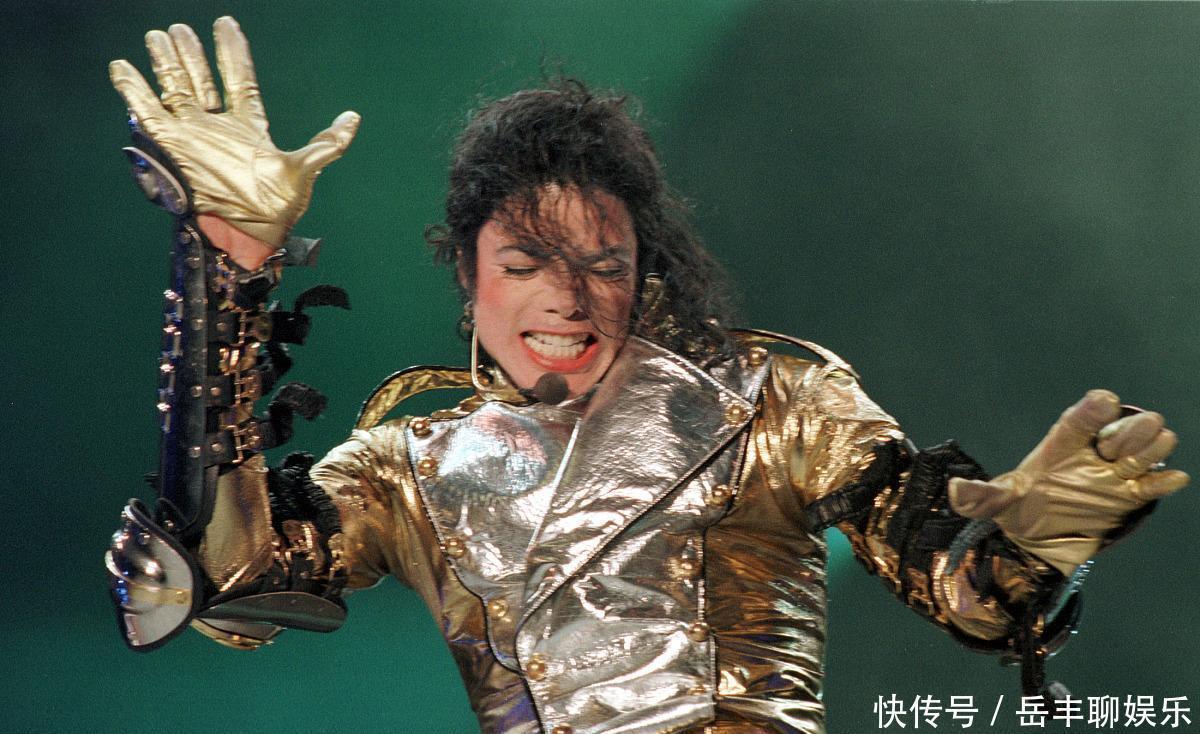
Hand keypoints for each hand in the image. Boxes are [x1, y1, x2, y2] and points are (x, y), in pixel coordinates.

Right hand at [109, 17, 360, 248]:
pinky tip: (122, 66)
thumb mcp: (306, 169)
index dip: (232, 51)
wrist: (247, 234)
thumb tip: (354, 117)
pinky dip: (133, 89)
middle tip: (180, 28)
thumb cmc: (277, 208)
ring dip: (166, 62)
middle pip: (201, 79)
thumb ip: (328, 143)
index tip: (225, 23)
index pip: (239, 78)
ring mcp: (193, 135)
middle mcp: (218, 126)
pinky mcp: (171, 147)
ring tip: (158, 36)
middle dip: (192, 53)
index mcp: (249, 126)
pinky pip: (147, 112)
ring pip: (175, 89)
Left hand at [949, 389, 1188, 574]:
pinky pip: (1155, 484)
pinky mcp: (1130, 497)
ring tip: (1141, 458)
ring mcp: (1115, 473)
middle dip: (1129, 431)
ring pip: (1146, 448)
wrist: (1038, 546)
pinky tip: (1170, 479)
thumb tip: (954, 491)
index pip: (1081, 418)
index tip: (1105, 400)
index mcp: (1061, 443)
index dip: (1094, 409)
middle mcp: (1092, 452)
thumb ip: (980, 498)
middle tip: (1115, 450)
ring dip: (1149, 449)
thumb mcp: (996, 505)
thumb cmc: (1018, 512)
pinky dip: (1164, 480)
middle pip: (1123, 427)